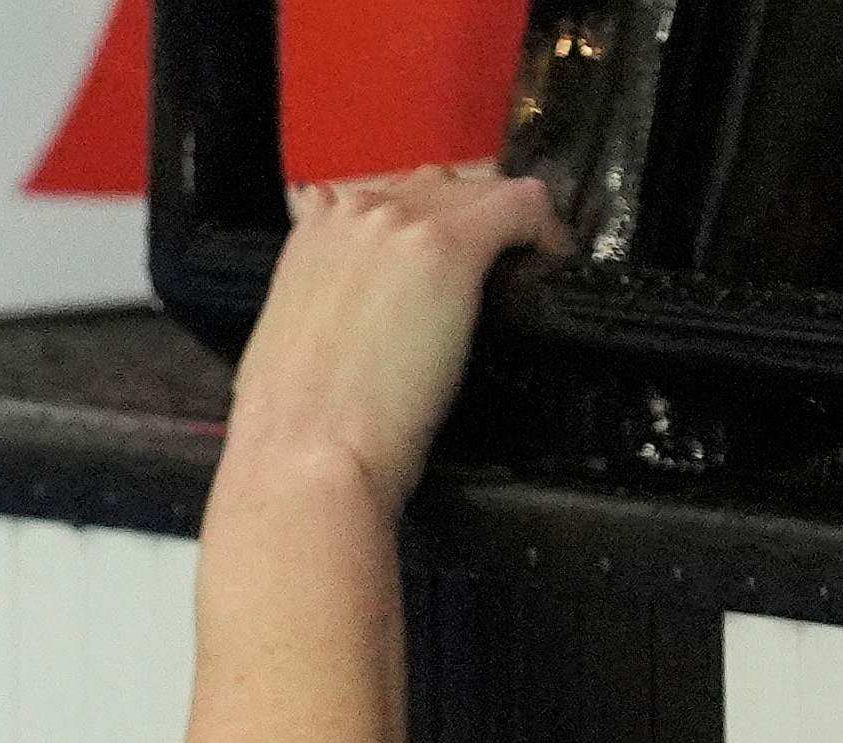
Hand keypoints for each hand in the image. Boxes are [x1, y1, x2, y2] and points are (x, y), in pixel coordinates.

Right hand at [217, 166, 568, 516]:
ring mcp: (402, 224)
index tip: (440, 259)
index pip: (383, 198)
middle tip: (490, 268)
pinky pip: (522, 207)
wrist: (307, 454)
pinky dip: (545, 230)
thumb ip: (320, 302)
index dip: (423, 226)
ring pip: (479, 190)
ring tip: (524, 264)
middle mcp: (355, 213)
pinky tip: (552, 260)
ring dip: (503, 223)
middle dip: (466, 221)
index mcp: (312, 233)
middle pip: (436, 187)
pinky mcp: (450, 247)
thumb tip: (350, 314)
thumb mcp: (290, 341)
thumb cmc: (295, 425)